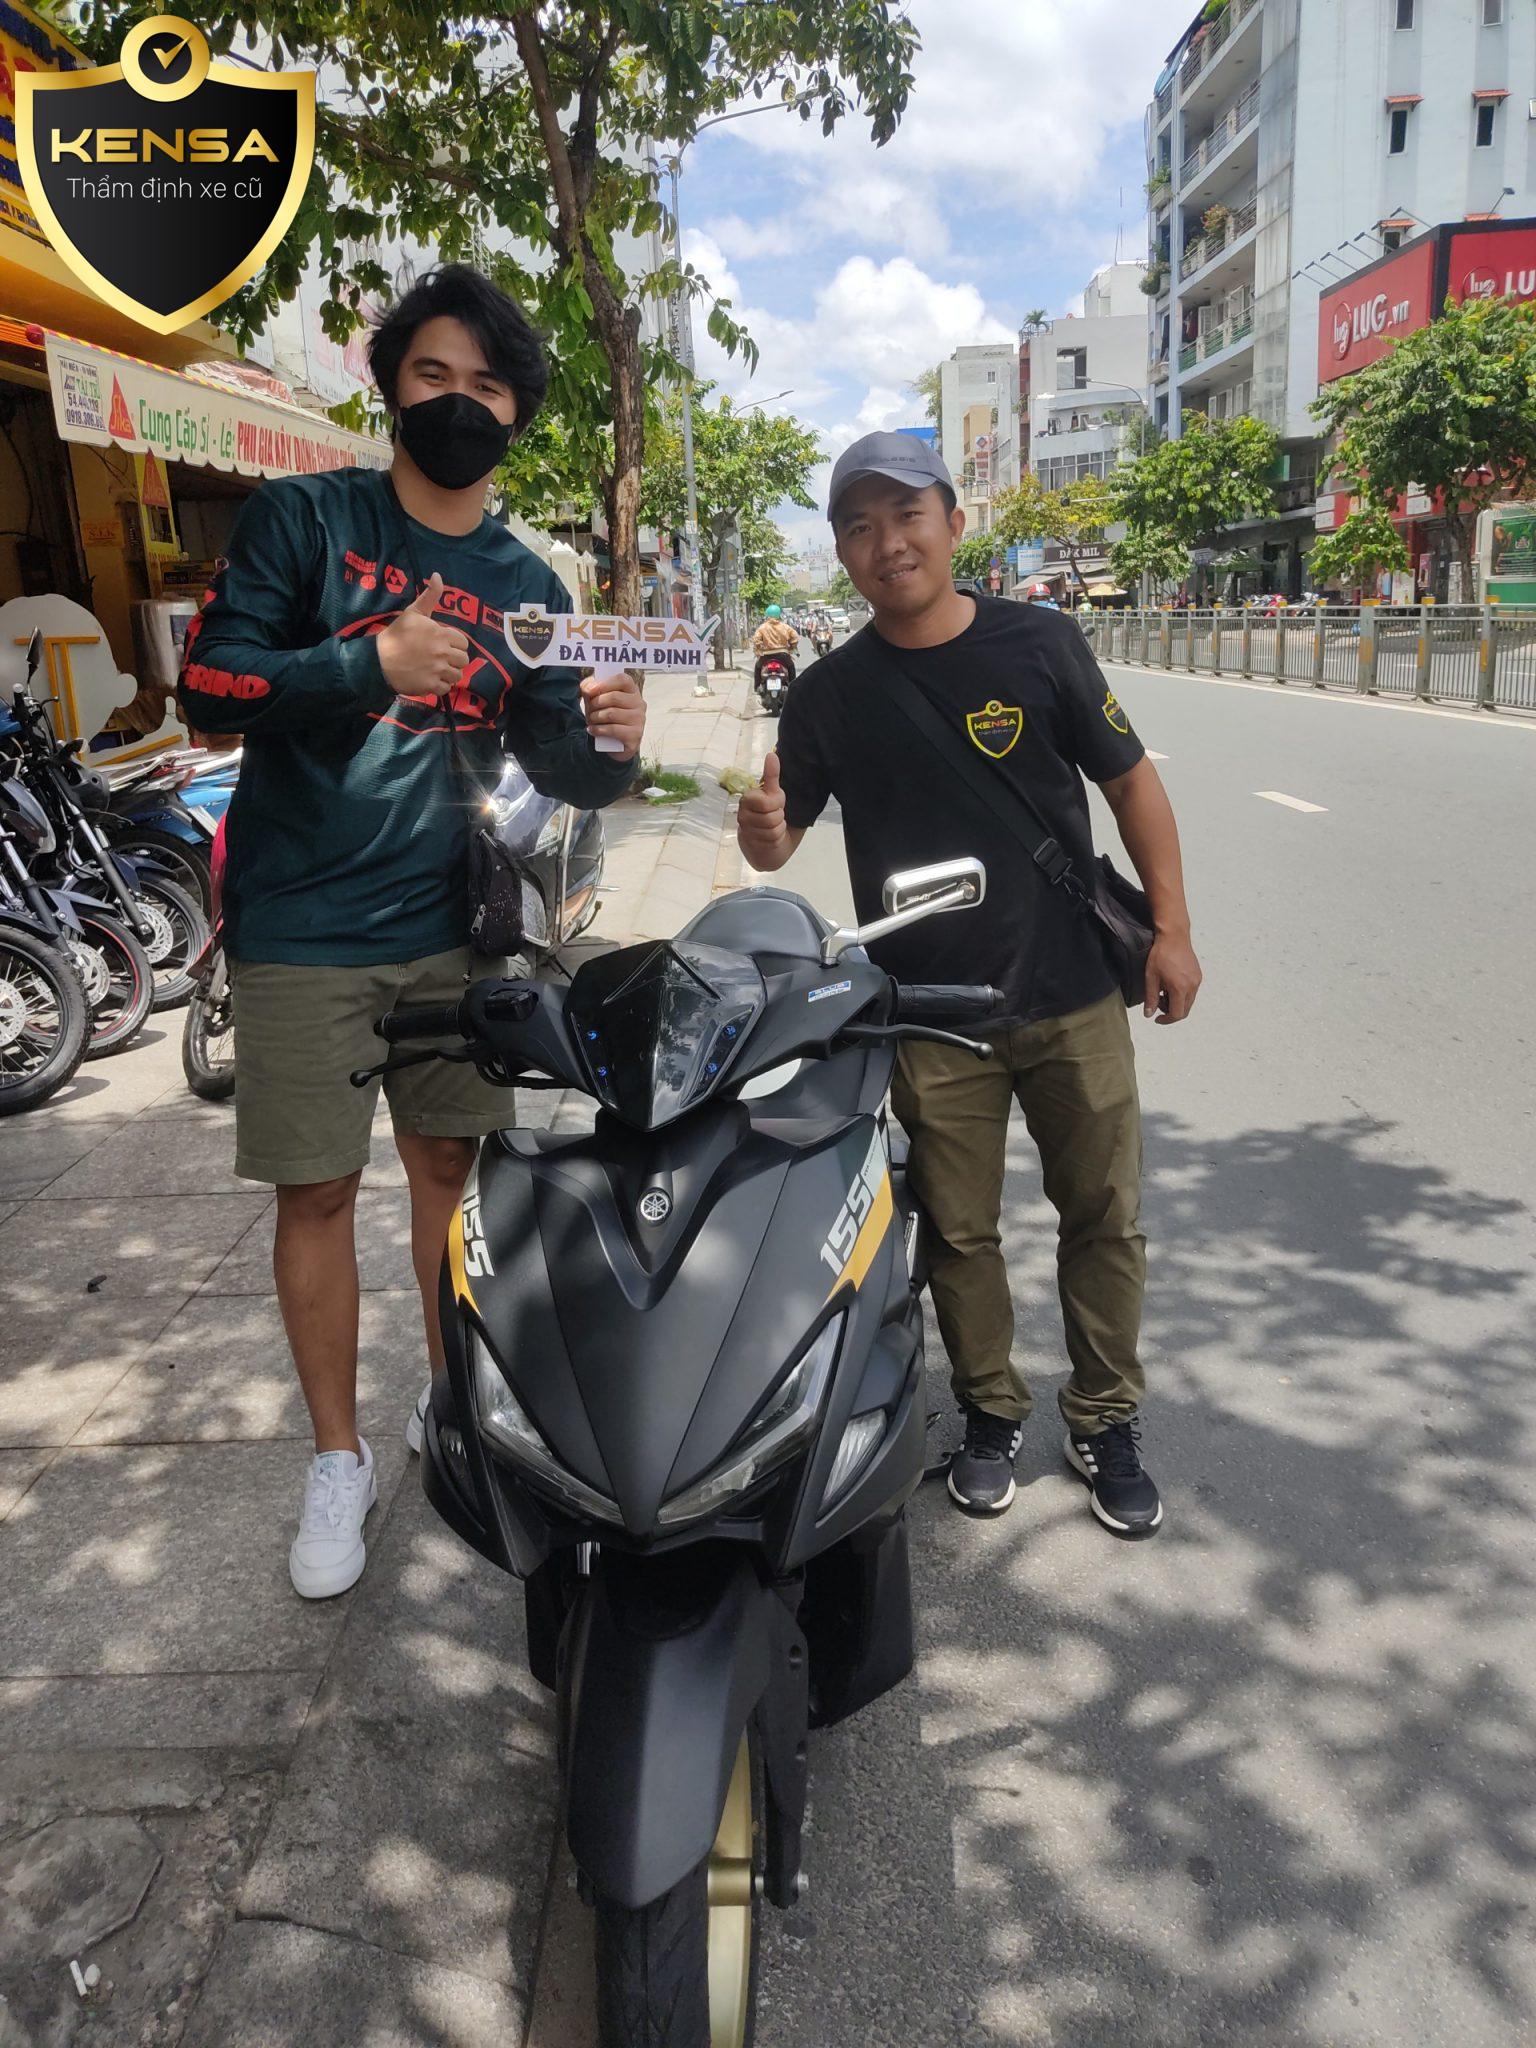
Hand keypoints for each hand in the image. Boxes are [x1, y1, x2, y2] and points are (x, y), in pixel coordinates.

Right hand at [376, 573, 469, 699]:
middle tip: (440, 658)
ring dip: (449, 673)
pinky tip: (431, 679)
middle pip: (463, 660)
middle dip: (454, 660)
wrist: (379, 659)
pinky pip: (446, 688)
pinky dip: (441, 686)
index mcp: (441, 634)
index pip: (463, 643)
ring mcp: (437, 670)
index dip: (455, 644)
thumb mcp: (413, 612)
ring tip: (436, 669)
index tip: (443, 645)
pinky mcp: (431, 686)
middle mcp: (442, 653)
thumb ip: (430, 595)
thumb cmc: (397, 634)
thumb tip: (437, 575)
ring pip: (457, 675)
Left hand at [580, 671, 644, 758]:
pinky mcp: (635, 735)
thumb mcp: (596, 700)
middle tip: (589, 710)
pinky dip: (598, 730)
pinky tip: (592, 730)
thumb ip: (590, 689)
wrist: (613, 743)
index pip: (623, 679)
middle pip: (614, 697)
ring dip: (595, 717)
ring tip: (591, 720)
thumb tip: (588, 687)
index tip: (589, 690)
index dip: (604, 683)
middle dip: (596, 703)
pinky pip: (613, 730)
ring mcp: (639, 720)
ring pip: (612, 714)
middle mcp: (639, 703)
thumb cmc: (605, 716)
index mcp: (632, 690)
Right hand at [737, 749, 787, 865]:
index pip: (764, 801)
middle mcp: (742, 815)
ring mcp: (746, 831)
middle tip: (775, 815)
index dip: (776, 803)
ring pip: (773, 827)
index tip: (775, 803)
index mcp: (747, 800)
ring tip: (773, 826)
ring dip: (779, 828)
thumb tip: (772, 754)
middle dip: (779, 816)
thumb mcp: (773, 794)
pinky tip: (771, 837)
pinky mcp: (751, 845)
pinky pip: (772, 839)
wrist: (766, 844)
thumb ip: (772, 776)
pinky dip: (777, 838)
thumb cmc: (770, 814)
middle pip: (771, 815)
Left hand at [1144, 929, 1201, 1022]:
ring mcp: (1197, 980)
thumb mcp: (1151, 977)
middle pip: (1185, 1010)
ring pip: (1189, 1002)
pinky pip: (1192, 992)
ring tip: (1163, 994)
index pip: (1177, 1014)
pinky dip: (1182, 995)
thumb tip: (1148, 1014)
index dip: (1166, 1020)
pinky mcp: (1198, 975)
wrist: (1174, 936)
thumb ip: (1151, 998)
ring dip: (1177, 1004)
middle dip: (1172, 1012)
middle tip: (1159, 1005)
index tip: (1157, 1018)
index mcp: (1180, 988)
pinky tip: (1171, 986)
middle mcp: (1192, 986)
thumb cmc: (1160, 954)